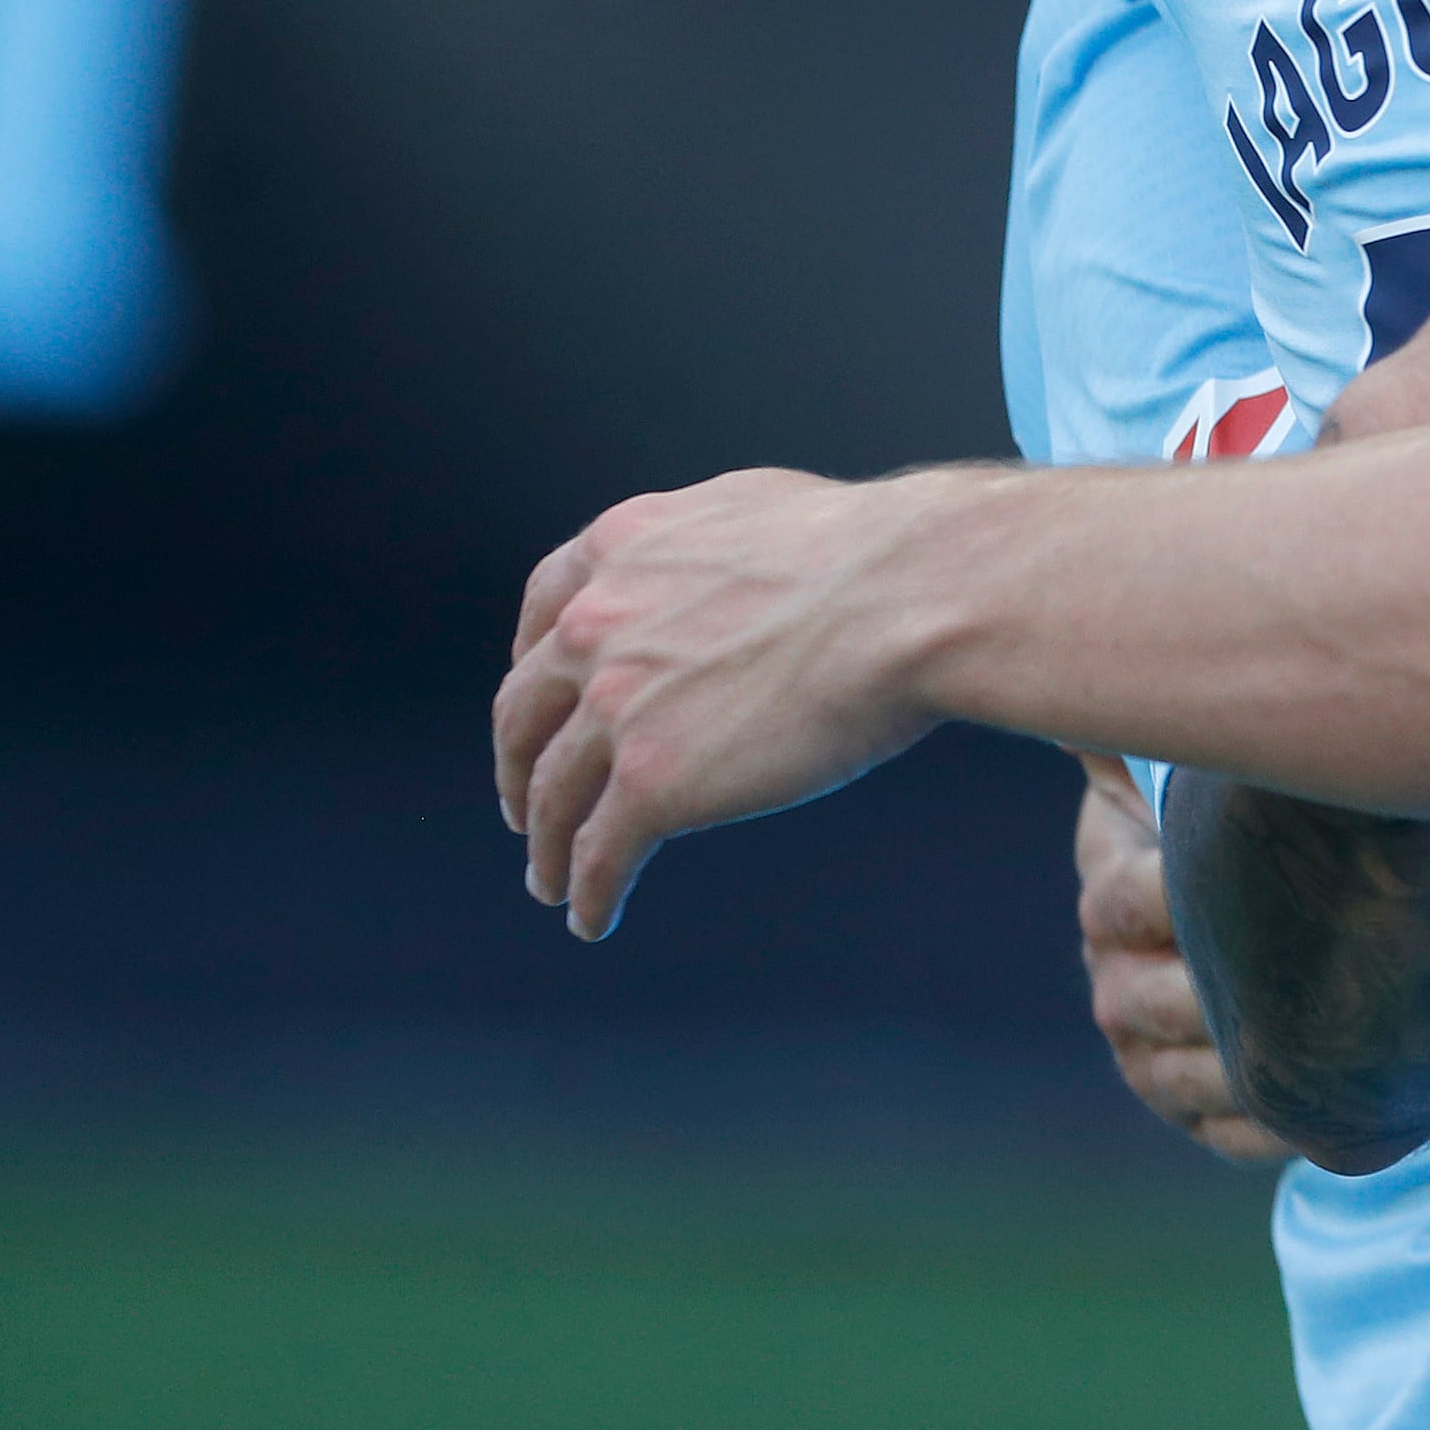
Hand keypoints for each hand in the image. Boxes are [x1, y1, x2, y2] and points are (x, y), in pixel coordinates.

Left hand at [496, 465, 960, 940]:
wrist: (911, 595)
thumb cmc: (873, 551)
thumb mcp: (753, 511)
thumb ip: (700, 549)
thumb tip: (713, 579)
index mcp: (619, 549)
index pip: (542, 617)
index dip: (532, 672)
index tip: (540, 708)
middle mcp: (596, 625)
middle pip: (523, 715)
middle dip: (518, 769)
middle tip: (526, 806)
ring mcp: (617, 707)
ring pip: (553, 796)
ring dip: (547, 847)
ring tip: (554, 880)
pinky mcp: (651, 782)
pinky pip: (601, 854)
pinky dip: (591, 893)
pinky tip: (596, 917)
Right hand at [1078, 753, 1290, 1162]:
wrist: (1274, 900)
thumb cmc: (1241, 814)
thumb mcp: (1193, 762)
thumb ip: (1152, 725)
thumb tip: (1097, 687)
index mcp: (1110, 896)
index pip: (1125, 900)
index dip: (1178, 890)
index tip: (1240, 874)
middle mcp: (1117, 982)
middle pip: (1153, 999)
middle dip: (1226, 986)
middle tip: (1315, 966)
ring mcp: (1154, 1058)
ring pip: (1189, 1074)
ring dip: (1253, 1063)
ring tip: (1330, 1044)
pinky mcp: (1201, 1113)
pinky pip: (1229, 1134)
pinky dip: (1275, 1127)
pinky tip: (1329, 1111)